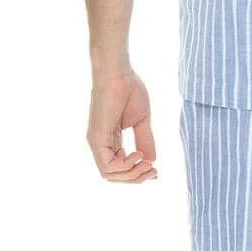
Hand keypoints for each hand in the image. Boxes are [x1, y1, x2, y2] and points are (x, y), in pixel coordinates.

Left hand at [87, 68, 158, 184]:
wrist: (119, 72)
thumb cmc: (129, 90)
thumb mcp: (141, 121)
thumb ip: (145, 140)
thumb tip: (152, 161)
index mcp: (109, 140)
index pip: (119, 168)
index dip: (137, 173)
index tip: (155, 170)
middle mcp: (100, 144)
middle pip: (114, 176)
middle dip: (136, 178)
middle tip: (153, 171)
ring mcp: (96, 142)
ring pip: (109, 175)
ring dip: (132, 175)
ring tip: (147, 164)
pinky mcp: (97, 138)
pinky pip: (107, 166)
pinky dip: (125, 166)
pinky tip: (138, 155)